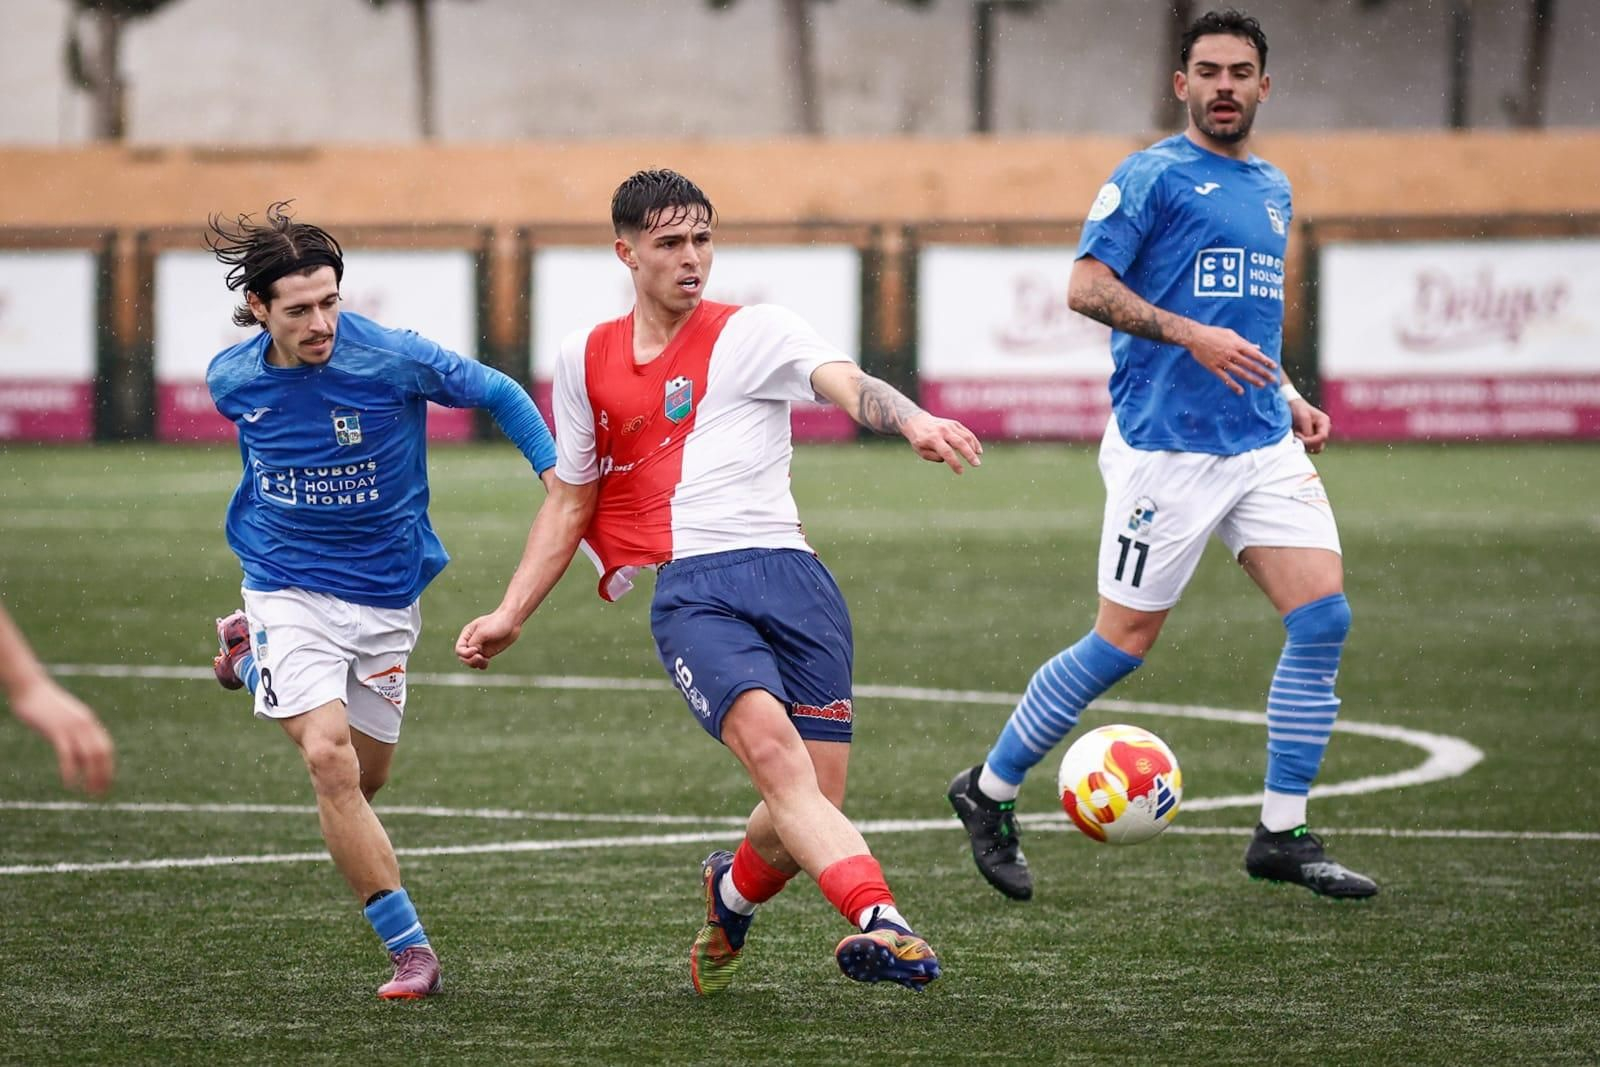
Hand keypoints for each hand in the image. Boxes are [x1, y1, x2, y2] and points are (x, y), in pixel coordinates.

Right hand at [11, 678, 114, 793]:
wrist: (30, 688)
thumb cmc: (45, 704)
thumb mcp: (64, 717)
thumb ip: (73, 730)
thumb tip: (76, 747)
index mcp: (89, 721)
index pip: (106, 748)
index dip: (108, 767)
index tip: (106, 783)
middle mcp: (86, 724)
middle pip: (101, 754)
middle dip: (103, 775)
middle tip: (99, 793)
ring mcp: (72, 727)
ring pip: (88, 755)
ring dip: (91, 776)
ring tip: (88, 792)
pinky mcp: (56, 730)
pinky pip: (67, 754)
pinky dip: (70, 770)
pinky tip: (69, 783)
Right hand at [455, 610, 523, 669]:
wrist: (511, 622)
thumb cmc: (496, 623)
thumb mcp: (482, 632)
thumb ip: (474, 643)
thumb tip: (472, 653)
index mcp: (467, 634)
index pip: (459, 649)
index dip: (465, 653)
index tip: (476, 650)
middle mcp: (472, 642)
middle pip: (464, 657)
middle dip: (470, 660)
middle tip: (480, 658)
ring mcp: (480, 648)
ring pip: (472, 661)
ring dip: (476, 664)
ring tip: (485, 660)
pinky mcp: (488, 652)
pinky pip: (481, 663)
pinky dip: (482, 665)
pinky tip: (487, 662)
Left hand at [902, 412, 983, 473]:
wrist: (918, 421)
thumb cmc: (919, 440)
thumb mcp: (920, 451)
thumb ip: (933, 456)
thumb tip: (946, 459)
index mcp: (933, 439)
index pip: (947, 452)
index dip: (955, 463)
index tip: (960, 472)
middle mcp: (943, 431)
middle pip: (960, 442)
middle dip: (969, 454)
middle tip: (976, 464)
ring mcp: (950, 426)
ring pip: (966, 437)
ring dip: (973, 448)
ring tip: (977, 459)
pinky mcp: (955, 423)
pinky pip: (967, 432)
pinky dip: (974, 441)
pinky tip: (978, 451)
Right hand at [1183, 324, 1277, 394]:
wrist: (1195, 337)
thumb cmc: (1213, 333)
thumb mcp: (1231, 334)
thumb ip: (1245, 342)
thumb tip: (1257, 348)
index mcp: (1237, 344)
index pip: (1254, 354)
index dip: (1265, 361)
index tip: (1274, 366)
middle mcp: (1232, 354)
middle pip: (1250, 365)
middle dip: (1263, 372)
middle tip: (1272, 379)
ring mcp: (1223, 361)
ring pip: (1240, 372)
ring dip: (1252, 379)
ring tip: (1261, 385)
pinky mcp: (1213, 368)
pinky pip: (1225, 378)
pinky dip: (1233, 385)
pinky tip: (1240, 391)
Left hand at [1289, 397, 1331, 453]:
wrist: (1291, 406)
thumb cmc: (1298, 408)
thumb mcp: (1303, 416)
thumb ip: (1307, 429)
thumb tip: (1308, 440)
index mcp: (1324, 422)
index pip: (1323, 437)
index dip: (1311, 440)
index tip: (1299, 437)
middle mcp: (1323, 430)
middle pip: (1319, 445)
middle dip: (1307, 444)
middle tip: (1296, 437)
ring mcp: (1317, 436)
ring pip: (1314, 449)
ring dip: (1304, 446)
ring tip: (1295, 436)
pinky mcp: (1311, 440)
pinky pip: (1309, 448)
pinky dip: (1302, 446)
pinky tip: (1295, 438)